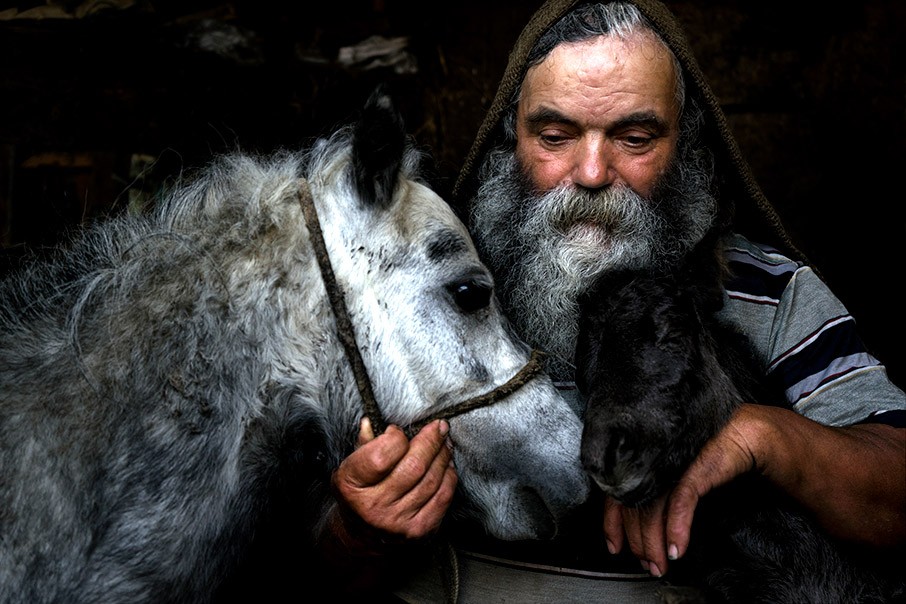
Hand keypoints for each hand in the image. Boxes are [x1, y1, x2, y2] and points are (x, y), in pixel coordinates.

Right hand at [329, 417, 457, 553]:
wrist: (363, 540)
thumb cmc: (358, 496)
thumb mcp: (351, 470)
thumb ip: (363, 445)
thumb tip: (371, 422)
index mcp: (351, 486)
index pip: (381, 456)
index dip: (396, 438)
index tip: (398, 431)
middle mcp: (373, 507)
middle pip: (413, 465)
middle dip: (431, 440)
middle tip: (438, 426)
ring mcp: (398, 522)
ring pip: (432, 479)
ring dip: (443, 455)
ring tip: (444, 442)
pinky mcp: (420, 530)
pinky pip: (443, 496)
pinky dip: (449, 476)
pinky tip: (446, 465)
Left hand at [603, 405, 761, 575]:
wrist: (740, 433)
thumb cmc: (705, 453)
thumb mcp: (672, 473)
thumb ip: (654, 491)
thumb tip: (640, 526)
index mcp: (640, 462)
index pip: (615, 496)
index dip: (612, 526)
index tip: (615, 547)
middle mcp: (650, 463)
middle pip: (634, 510)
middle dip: (639, 544)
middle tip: (647, 565)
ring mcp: (669, 465)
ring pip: (653, 512)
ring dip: (656, 544)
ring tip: (661, 564)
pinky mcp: (692, 469)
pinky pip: (679, 504)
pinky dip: (677, 530)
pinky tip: (677, 549)